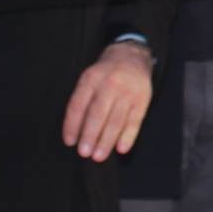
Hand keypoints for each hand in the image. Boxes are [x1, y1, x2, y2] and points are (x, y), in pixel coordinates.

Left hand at [63, 41, 152, 160]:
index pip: (79, 105)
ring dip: (107, 140)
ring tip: (99, 155)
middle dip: (90, 135)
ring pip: (116, 120)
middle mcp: (109, 84)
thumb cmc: (106, 72)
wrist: (132, 56)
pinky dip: (128, 136)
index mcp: (91, 79)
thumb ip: (82, 100)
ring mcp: (127, 92)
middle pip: (98, 114)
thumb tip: (76, 131)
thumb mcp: (89, 78)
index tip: (70, 142)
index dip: (72, 125)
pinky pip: (135, 120)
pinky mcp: (142, 99)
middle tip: (85, 153)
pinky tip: (122, 148)